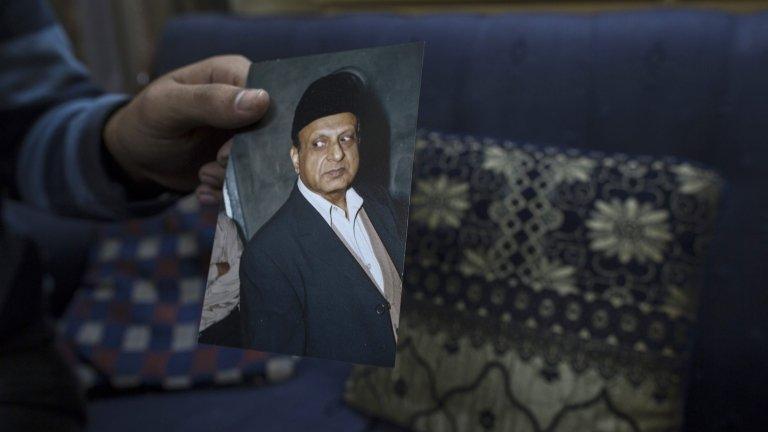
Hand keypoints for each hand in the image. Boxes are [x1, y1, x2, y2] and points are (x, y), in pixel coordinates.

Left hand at [103, 55, 268, 205]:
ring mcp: (246, 135)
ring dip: (233, 177)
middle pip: (270, 132)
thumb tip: (262, 101)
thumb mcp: (168, 106)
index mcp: (233, 75)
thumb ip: (210, 101)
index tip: (229, 148)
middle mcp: (247, 103)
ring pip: (262, 161)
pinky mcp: (241, 162)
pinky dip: (228, 191)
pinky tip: (204, 190)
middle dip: (246, 157)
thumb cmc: (145, 122)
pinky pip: (250, 180)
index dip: (259, 124)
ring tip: (204, 176)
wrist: (134, 160)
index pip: (270, 95)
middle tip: (216, 162)